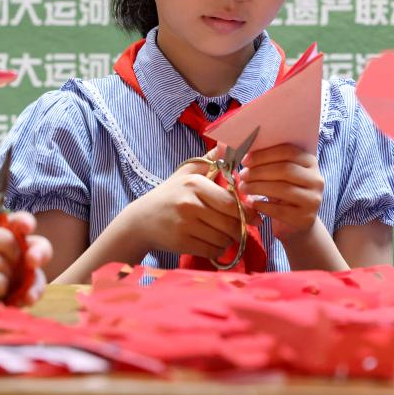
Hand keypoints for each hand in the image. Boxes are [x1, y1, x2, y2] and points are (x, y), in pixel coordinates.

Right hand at [124, 158, 247, 258]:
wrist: (141, 220)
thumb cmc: (169, 195)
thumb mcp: (186, 173)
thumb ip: (208, 160)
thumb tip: (225, 144)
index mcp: (195, 184)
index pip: (231, 203)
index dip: (246, 212)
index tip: (252, 217)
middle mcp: (190, 204)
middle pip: (230, 223)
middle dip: (238, 229)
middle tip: (238, 228)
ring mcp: (185, 225)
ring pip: (223, 239)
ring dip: (228, 240)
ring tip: (223, 235)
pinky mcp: (181, 243)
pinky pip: (212, 250)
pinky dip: (217, 249)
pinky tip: (212, 243)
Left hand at [240, 144, 323, 239]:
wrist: (295, 222)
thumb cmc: (282, 192)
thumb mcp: (278, 175)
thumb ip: (267, 162)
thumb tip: (242, 154)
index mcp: (310, 162)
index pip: (288, 152)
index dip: (264, 155)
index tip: (245, 161)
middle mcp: (316, 179)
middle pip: (285, 170)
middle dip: (259, 171)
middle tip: (242, 175)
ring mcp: (313, 199)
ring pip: (282, 189)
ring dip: (258, 187)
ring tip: (243, 188)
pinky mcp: (306, 218)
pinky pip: (280, 210)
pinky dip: (262, 205)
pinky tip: (252, 203)